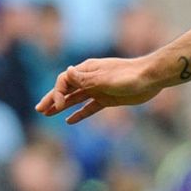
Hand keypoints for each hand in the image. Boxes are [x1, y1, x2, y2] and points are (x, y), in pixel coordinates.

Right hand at [35, 56, 165, 123]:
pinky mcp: (108, 99)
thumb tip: (67, 72)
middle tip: (39, 109)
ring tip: (47, 114)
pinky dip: (79, 114)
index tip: (58, 106)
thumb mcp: (105, 78)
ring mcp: (98, 89)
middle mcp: (90, 79)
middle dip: (52, 99)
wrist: (151, 78)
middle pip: (66, 90)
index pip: (64, 81)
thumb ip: (85, 79)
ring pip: (75, 99)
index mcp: (86, 70)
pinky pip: (89, 107)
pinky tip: (69, 121)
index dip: (57, 93)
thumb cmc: (129, 75)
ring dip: (61, 107)